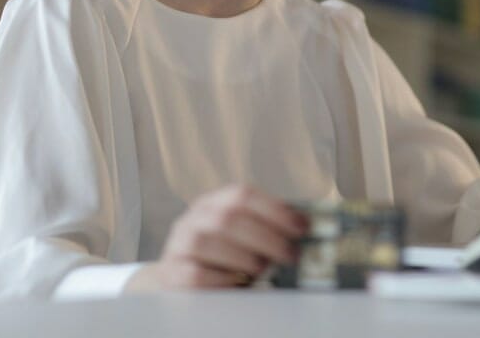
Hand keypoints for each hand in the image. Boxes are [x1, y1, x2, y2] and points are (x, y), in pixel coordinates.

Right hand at [127, 184, 307, 291]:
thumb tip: (307, 229)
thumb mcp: (240, 235)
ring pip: (209, 242)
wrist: (178, 277)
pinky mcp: (172, 273)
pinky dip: (223, 279)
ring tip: (264, 270)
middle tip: (291, 255)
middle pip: (229, 218)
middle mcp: (194, 218)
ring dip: (244, 257)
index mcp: (214, 202)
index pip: (243, 194)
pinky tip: (239, 284)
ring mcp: (179, 244)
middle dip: (267, 237)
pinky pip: (196, 274)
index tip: (301, 227)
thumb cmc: (220, 256)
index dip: (275, 209)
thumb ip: (266, 228)